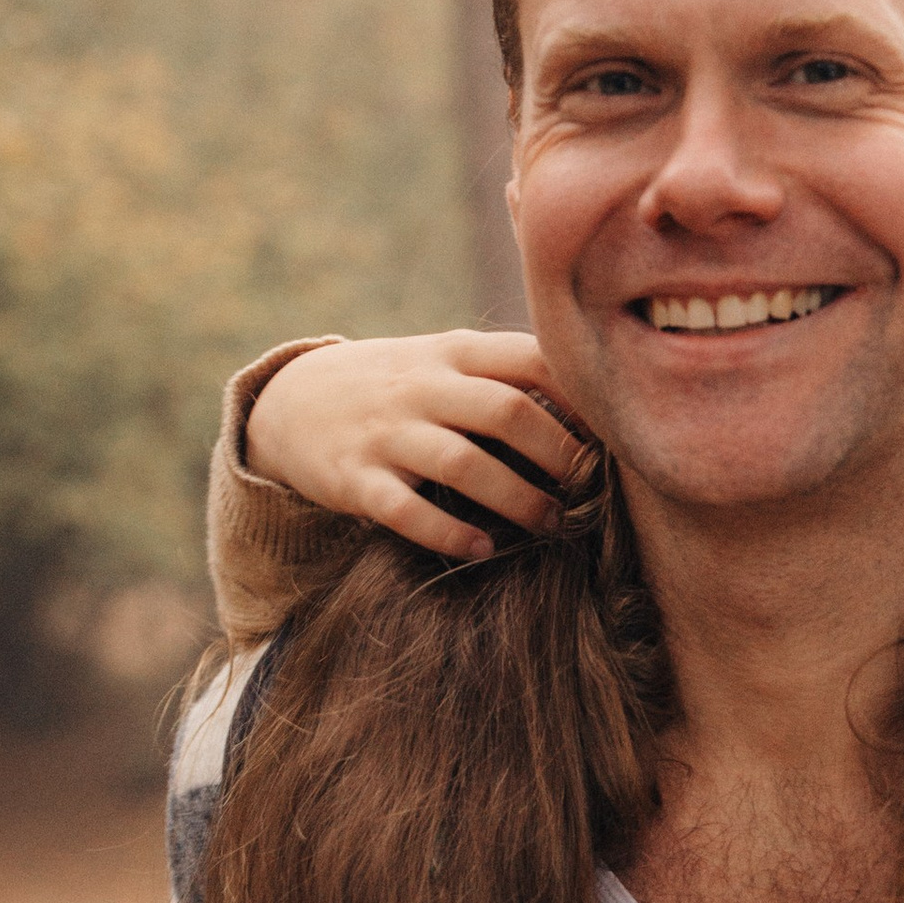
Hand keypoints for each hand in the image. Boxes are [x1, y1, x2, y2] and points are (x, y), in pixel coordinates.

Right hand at [244, 330, 594, 564]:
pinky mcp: (354, 479)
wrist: (290, 399)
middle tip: (590, 487)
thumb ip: (505, 372)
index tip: (613, 431)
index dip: (580, 394)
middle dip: (558, 453)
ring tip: (551, 523)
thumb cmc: (397, 384)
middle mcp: (422, 387)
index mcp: (454, 353)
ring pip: (463, 463)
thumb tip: (597, 403)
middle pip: (506, 411)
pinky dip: (449, 533)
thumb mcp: (444, 360)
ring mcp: (386, 433)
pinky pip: (406, 510)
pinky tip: (483, 549)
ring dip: (517, 499)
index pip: (530, 358)